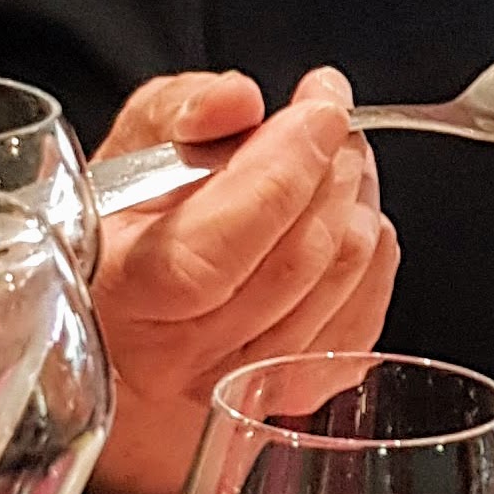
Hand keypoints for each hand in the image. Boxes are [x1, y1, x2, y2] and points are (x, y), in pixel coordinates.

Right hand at [85, 66, 398, 493]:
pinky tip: (345, 216)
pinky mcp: (295, 393)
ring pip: (340, 283)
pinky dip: (371, 253)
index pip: (218, 247)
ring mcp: (241, 387)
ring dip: (357, 201)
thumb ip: (181, 109)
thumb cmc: (130, 221)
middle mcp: (178, 358)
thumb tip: (237, 100)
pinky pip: (365, 316)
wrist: (130, 311)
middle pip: (295, 261)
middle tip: (330, 116)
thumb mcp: (133, 144)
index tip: (319, 105)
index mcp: (122, 292)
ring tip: (336, 158)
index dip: (285, 167)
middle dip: (333, 168)